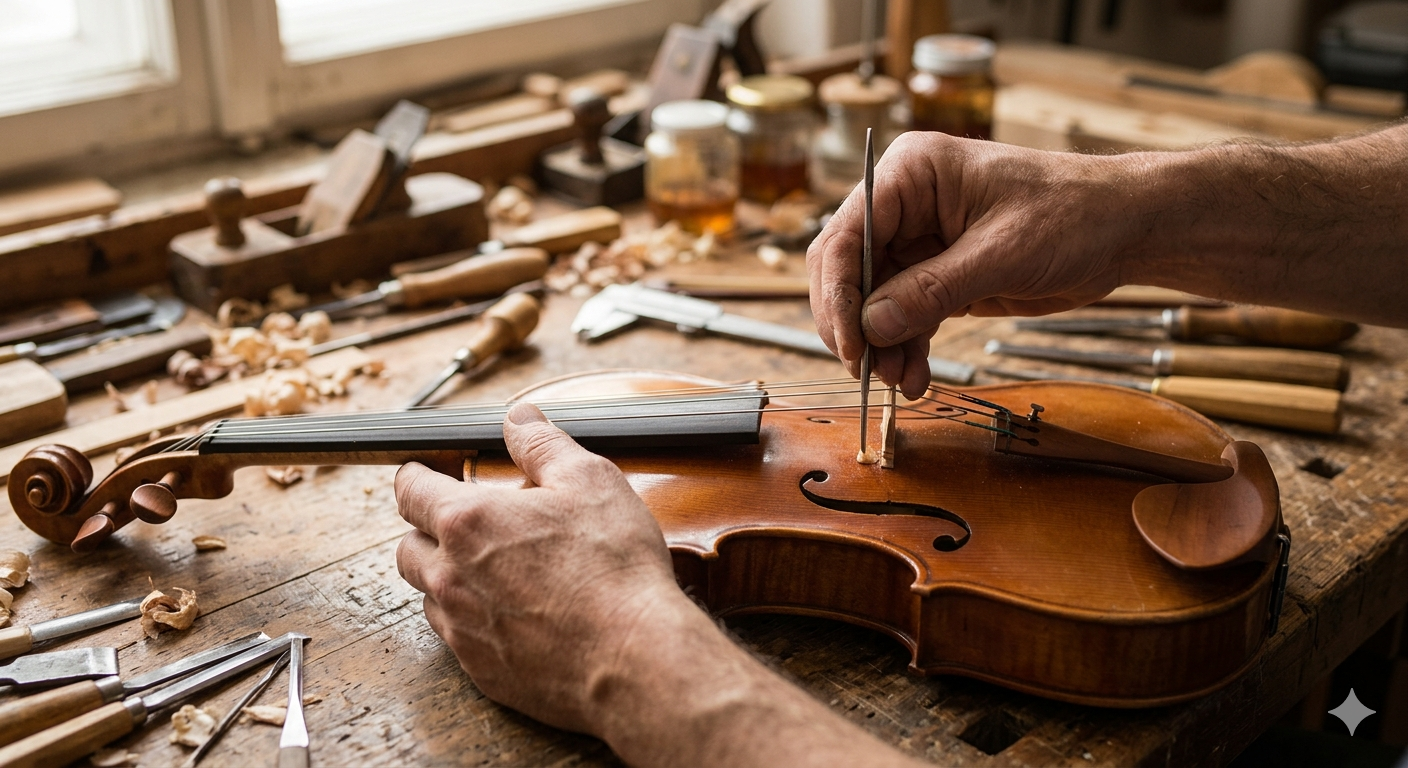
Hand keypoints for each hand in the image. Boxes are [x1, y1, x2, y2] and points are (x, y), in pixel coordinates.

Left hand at [395, 402, 679, 732]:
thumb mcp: (589, 480)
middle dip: (425, 530)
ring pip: (428, 596)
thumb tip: (519, 418)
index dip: (416, 476)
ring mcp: (462, 628)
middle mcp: (451, 577)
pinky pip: (456, 639)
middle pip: (406, 547)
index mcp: (467, 523)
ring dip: (445, 578)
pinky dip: (470, 620)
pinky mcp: (480, 671)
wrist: (633, 656)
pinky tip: (508, 612)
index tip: (424, 473)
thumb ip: (543, 444)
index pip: (410, 490)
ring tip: (486, 569)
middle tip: (460, 522)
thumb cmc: (614, 568)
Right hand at [808, 132, 1146, 397]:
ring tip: (901, 383)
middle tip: (869, 372)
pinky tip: (915, 377)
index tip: (851, 346)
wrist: (1124, 228)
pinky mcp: (938, 274)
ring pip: (874, 302)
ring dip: (882, 346)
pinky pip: (904, 315)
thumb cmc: (1074, 215)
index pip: (846, 235)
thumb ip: (932, 290)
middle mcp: (905, 204)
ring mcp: (919, 241)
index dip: (839, 294)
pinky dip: (906, 348)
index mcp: (911, 174)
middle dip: (857, 326)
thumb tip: (871, 326)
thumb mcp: (1002, 254)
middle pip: (849, 271)